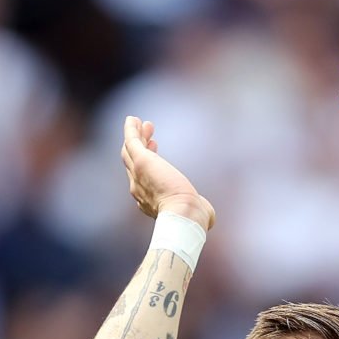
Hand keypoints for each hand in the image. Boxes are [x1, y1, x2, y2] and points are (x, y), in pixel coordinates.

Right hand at [121, 116, 215, 230]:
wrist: (183, 216)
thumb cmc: (192, 219)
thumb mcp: (195, 213)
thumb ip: (199, 210)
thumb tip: (208, 214)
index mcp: (148, 201)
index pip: (143, 178)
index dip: (148, 161)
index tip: (155, 150)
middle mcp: (138, 188)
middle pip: (132, 163)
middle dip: (140, 146)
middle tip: (148, 133)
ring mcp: (138, 175)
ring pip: (130, 151)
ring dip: (134, 136)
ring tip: (140, 123)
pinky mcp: (142, 162)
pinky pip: (132, 141)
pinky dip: (130, 130)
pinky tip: (132, 119)